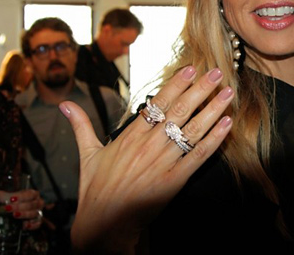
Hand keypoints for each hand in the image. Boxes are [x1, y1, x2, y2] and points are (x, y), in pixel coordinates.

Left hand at [0, 188, 44, 230]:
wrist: (17, 209)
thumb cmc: (12, 201)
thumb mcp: (4, 197)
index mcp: (32, 194)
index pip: (30, 194)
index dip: (21, 196)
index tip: (11, 199)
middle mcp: (38, 202)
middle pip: (33, 204)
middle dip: (20, 206)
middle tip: (8, 208)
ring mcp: (38, 212)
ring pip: (35, 213)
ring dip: (24, 214)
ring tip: (14, 215)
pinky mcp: (37, 222)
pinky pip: (38, 224)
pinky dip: (32, 225)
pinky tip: (25, 225)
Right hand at [61, 66, 233, 252]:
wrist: (103, 225)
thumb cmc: (95, 190)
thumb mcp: (87, 154)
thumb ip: (81, 126)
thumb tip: (65, 105)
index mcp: (130, 136)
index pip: (157, 103)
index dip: (175, 85)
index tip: (190, 69)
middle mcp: (148, 145)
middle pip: (179, 112)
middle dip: (200, 90)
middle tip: (217, 72)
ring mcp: (163, 162)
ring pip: (192, 131)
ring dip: (212, 110)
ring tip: (228, 93)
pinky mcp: (174, 181)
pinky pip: (198, 156)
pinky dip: (214, 140)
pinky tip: (226, 125)